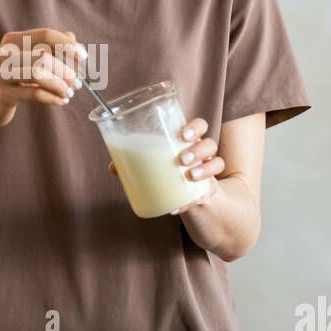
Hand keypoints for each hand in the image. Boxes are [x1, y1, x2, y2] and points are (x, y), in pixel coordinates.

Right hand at [0, 28, 85, 129]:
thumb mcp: (31, 60)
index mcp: (12, 40)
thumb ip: (51, 47)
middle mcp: (4, 53)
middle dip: (65, 70)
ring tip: (69, 93)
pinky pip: (34, 93)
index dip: (66, 45)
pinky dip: (52, 97)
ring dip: (59, 84)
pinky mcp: (3, 95)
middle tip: (77, 83)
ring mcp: (1, 74)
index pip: (45, 35)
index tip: (83, 57)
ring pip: (38, 74)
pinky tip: (61, 101)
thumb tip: (73, 38)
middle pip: (43, 55)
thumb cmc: (14, 80)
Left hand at [105, 116, 221, 215]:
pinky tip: (183, 204)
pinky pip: (211, 190)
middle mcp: (201, 153)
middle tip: (182, 159)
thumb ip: (135, 162)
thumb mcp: (155, 164)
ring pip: (216, 162)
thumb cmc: (168, 170)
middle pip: (210, 143)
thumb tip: (113, 166)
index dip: (195, 128)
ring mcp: (207, 170)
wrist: (188, 195)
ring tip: (190, 176)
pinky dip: (196, 197)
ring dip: (204, 169)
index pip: (200, 126)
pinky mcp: (208, 189)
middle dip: (198, 149)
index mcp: (189, 141)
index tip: (183, 135)